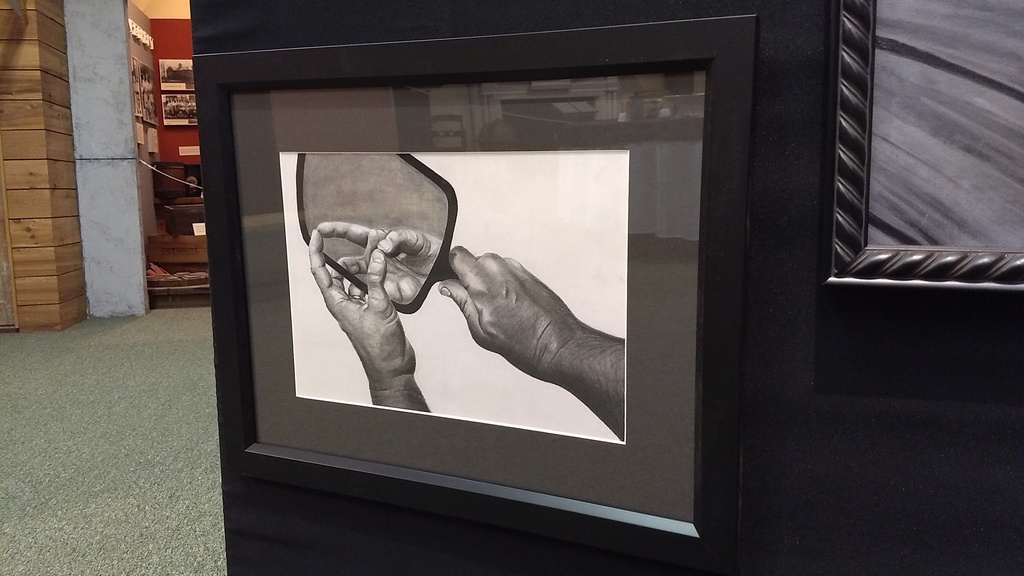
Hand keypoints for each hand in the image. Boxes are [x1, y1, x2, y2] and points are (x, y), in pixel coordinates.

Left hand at [309, 229, 427, 410]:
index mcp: (338, 303)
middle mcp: (343, 304)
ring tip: (370, 251)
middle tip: (348, 238)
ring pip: (353, 280)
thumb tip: (377, 256)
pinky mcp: (369, 311)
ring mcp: (356, 308)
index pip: (321, 272)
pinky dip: (372, 278)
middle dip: (340, 255)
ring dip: (360, 267)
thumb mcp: (380, 308)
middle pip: (335, 274)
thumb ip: (377, 280)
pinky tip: (381, 271)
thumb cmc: (381, 347)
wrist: (391, 367)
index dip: (317, 252)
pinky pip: (366, 289)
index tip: (318, 235)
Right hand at [315, 222, 440, 304]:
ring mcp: (378, 275)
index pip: (352, 234)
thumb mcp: (414, 238)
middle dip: (339, 264)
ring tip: (355, 281)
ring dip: (352, 280)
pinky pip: (371, 292)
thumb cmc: (427, 248)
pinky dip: (365, 293)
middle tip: (338, 265)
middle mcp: (374, 259)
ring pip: (356, 280)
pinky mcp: (386, 289)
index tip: (320, 229)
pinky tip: (363, 294)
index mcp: (377, 242)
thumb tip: (383, 245)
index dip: (335, 231)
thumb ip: (398, 238)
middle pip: (348, 262)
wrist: (442, 267)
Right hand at [437, 246, 623, 437]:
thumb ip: (462, 302)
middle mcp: (501, 271)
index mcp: (484, 285)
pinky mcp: (529, 274)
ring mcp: (517, 270)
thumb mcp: (481, 332)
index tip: (451, 279)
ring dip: (488, 278)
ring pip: (491, 264)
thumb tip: (447, 286)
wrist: (559, 346)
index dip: (451, 266)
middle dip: (470, 274)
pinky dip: (503, 282)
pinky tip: (510, 304)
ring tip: (496, 305)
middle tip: (475, 299)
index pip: (457, 255)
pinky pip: (507, 270)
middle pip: (474, 258)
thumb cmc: (524, 345)